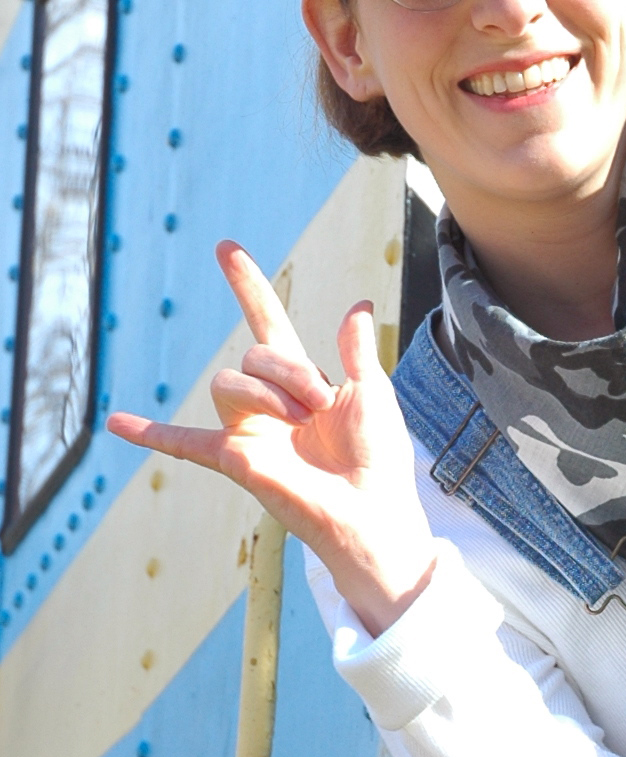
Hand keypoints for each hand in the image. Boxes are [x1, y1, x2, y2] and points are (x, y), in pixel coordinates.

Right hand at [106, 241, 435, 636]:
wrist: (371, 507)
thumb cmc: (379, 455)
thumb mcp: (373, 391)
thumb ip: (357, 349)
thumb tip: (359, 305)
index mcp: (302, 380)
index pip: (268, 323)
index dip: (249, 287)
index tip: (227, 249)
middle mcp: (269, 400)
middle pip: (255, 355)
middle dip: (290, 372)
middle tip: (321, 405)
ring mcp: (249, 429)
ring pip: (229, 384)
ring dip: (266, 396)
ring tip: (300, 423)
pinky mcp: (236, 459)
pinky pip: (185, 443)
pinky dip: (150, 434)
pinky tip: (116, 424)